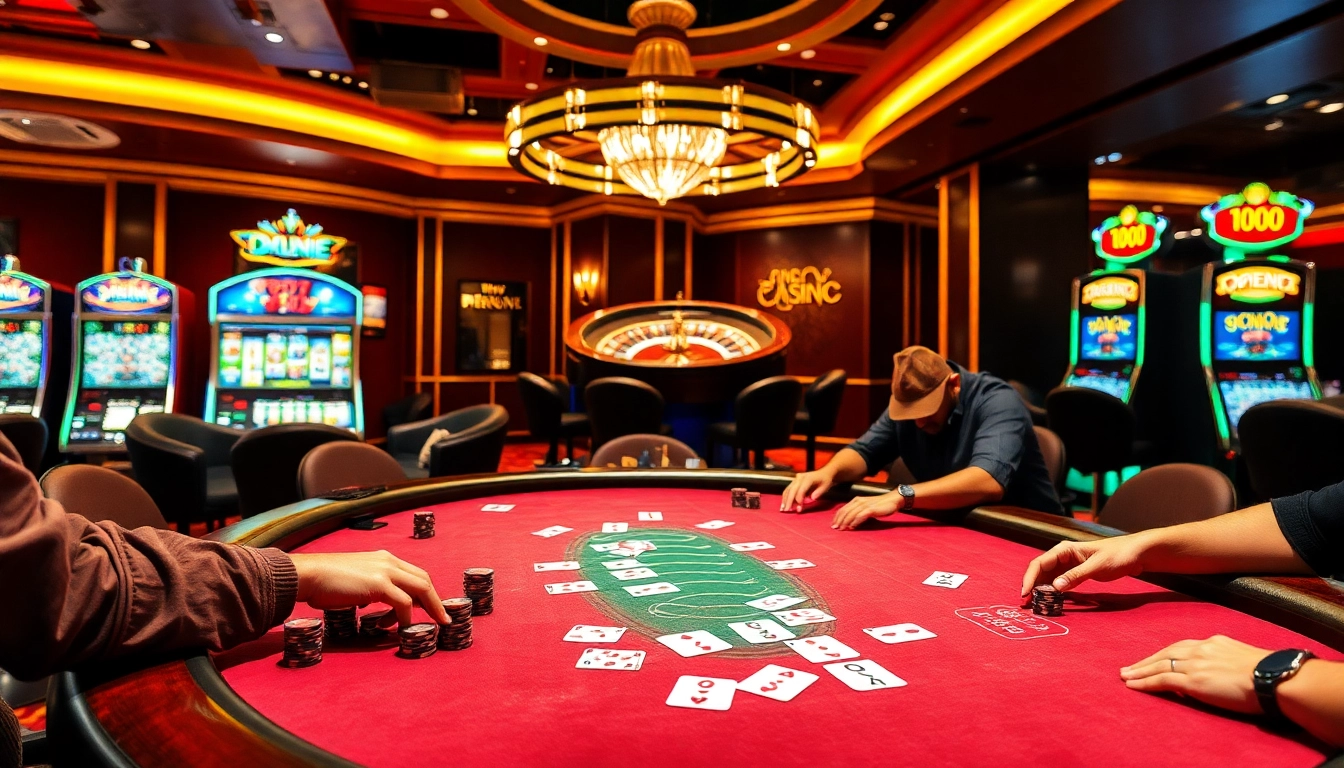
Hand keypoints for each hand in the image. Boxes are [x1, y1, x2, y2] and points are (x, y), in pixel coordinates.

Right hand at [291, 551, 448, 625]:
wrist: (307, 575)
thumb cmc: (324, 582)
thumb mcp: (354, 582)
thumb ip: (369, 589)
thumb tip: (375, 604)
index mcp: (383, 559)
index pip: (414, 574)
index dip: (426, 592)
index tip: (431, 608)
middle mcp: (388, 561)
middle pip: (424, 580)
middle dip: (435, 601)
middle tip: (441, 619)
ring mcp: (385, 571)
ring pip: (421, 589)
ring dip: (428, 610)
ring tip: (427, 627)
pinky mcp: (379, 584)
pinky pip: (403, 604)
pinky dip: (405, 618)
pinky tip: (400, 629)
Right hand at [780, 469, 833, 511]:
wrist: (824, 472)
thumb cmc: (825, 480)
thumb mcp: (825, 486)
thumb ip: (818, 492)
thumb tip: (811, 498)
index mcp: (808, 478)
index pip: (801, 490)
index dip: (799, 500)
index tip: (799, 508)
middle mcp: (800, 477)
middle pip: (792, 490)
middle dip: (789, 501)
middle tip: (787, 510)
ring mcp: (796, 479)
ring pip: (788, 490)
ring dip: (785, 500)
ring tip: (783, 509)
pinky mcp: (794, 481)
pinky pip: (788, 489)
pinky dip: (785, 497)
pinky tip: (784, 504)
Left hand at [830, 492, 900, 529]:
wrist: (893, 500)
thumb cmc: (879, 506)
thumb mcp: (866, 507)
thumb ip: (858, 512)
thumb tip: (850, 522)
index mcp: (856, 500)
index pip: (843, 509)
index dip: (837, 517)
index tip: (833, 525)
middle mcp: (858, 501)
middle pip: (845, 511)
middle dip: (839, 520)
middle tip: (835, 529)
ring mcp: (865, 505)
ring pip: (851, 514)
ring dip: (845, 522)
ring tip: (842, 529)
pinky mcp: (871, 509)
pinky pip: (860, 516)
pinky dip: (855, 522)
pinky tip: (852, 527)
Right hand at [1019, 535, 1150, 601]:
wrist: (1136, 554)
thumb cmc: (1118, 555)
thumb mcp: (1097, 566)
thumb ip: (1075, 576)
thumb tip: (1054, 587)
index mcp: (1064, 550)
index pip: (1039, 563)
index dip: (1030, 578)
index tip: (1025, 593)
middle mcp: (1062, 557)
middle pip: (1040, 571)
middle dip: (1031, 586)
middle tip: (1026, 604)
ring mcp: (1068, 566)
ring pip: (1048, 579)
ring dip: (1040, 591)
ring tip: (1034, 605)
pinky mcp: (1075, 574)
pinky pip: (1059, 584)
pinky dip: (1053, 593)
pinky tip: (1049, 602)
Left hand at [1121, 635, 1268, 713]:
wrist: (1275, 678)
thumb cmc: (1269, 673)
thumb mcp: (1245, 659)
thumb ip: (1228, 661)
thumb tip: (1224, 672)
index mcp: (1214, 642)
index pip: (1183, 646)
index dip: (1166, 653)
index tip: (1154, 658)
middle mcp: (1201, 649)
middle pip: (1166, 652)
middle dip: (1146, 660)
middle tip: (1129, 667)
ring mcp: (1196, 664)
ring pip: (1159, 665)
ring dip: (1139, 671)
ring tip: (1125, 676)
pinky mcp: (1193, 681)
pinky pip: (1162, 680)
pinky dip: (1145, 682)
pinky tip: (1133, 685)